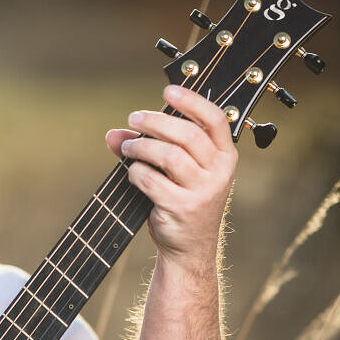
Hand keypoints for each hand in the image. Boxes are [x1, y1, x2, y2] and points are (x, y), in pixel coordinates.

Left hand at [105, 84, 237, 271]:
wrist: (189, 248)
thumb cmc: (182, 203)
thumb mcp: (175, 173)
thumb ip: (150, 147)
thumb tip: (114, 133)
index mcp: (225, 157)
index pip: (215, 119)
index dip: (191, 101)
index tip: (168, 91)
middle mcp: (219, 172)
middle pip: (186, 135)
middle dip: (155, 122)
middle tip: (134, 119)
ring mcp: (203, 192)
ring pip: (168, 156)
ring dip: (141, 148)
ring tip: (127, 148)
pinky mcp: (182, 208)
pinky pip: (151, 180)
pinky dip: (136, 172)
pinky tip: (131, 173)